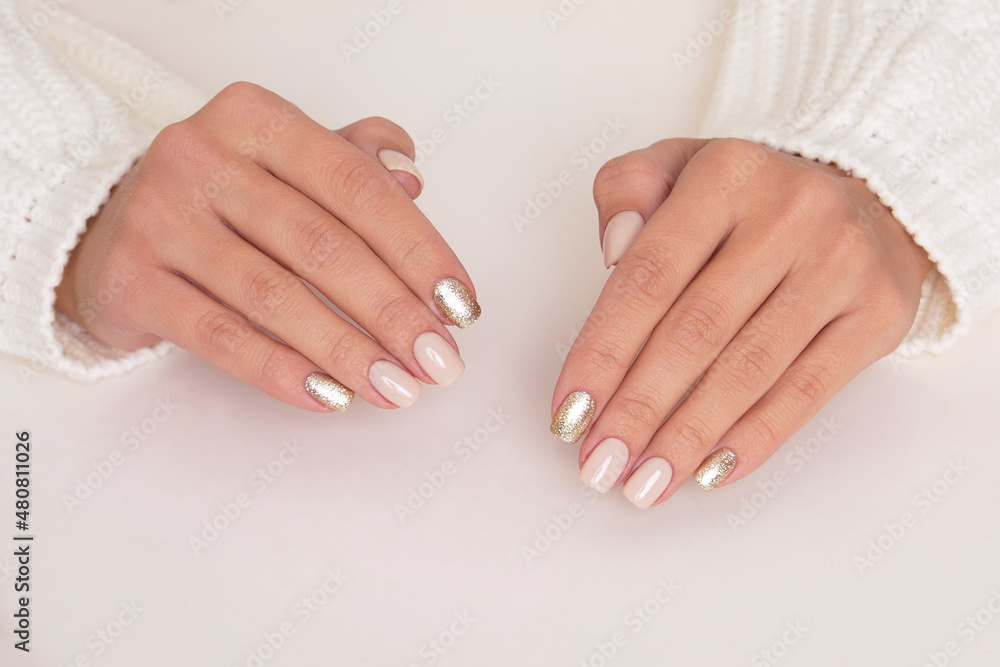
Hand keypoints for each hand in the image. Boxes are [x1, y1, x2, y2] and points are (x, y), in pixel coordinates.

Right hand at [55, 82, 478, 411]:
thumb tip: (412, 179)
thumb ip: (353, 160)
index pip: (356, 186)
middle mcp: (201, 157)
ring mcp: (158, 218)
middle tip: (439, 361)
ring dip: (347, 351)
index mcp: (255, 118)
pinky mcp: (130, 280)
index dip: (418, 250)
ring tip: (398, 388)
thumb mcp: (287, 161)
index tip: (460, 304)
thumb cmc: (222, 199)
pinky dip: (281, 372)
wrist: (108, 230)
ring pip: (274, 296)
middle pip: (321, 245)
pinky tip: (331, 396)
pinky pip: (219, 337)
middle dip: (393, 312)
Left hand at [551, 138, 930, 507]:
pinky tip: (710, 472)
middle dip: (638, 408)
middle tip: (600, 461)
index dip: (602, 352)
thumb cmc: (753, 195)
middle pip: (696, 331)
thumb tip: (612, 250)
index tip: (568, 410)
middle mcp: (790, 215)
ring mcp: (841, 266)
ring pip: (748, 370)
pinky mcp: (877, 315)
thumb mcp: (680, 164)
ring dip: (687, 436)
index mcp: (727, 175)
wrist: (873, 194)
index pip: (648, 277)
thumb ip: (628, 191)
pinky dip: (755, 438)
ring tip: (644, 482)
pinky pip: (809, 391)